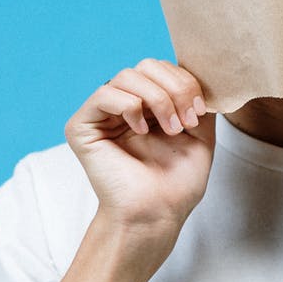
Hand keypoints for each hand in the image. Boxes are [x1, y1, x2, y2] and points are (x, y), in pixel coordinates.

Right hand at [65, 58, 214, 233]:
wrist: (156, 215)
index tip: (200, 113)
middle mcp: (124, 106)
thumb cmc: (176, 184)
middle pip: (146, 66)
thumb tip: (196, 71)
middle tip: (185, 122)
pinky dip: (129, 106)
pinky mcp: (82, 127)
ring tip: (170, 129)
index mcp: (148, 106)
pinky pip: (104, 94)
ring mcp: (102, 115)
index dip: (184, 82)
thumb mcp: (200, 134)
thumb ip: (197, 100)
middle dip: (174, 88)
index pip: (162, 69)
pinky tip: (140, 131)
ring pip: (126, 76)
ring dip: (157, 99)